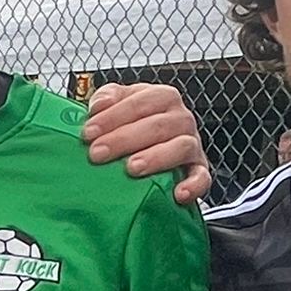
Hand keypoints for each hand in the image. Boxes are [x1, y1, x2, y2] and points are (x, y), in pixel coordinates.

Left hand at [81, 81, 210, 203]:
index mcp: (163, 97)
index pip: (140, 102)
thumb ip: (108, 97)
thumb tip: (99, 105)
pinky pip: (202, 177)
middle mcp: (181, 118)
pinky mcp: (199, 169)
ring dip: (155, 158)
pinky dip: (193, 185)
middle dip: (124, 139)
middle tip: (97, 153)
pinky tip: (177, 194)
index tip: (89, 132)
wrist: (155, 148)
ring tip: (131, 168)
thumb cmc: (135, 124)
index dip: (113, 116)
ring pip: (180, 147)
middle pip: (157, 125)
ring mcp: (192, 144)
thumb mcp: (120, 104)